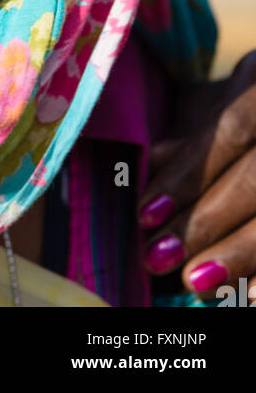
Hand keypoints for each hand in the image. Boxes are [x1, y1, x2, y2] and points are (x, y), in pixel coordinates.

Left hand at [138, 50, 255, 302]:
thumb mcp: (235, 98)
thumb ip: (199, 133)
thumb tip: (152, 166)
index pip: (228, 130)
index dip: (187, 175)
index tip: (146, 214)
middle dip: (206, 221)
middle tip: (159, 258)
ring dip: (241, 253)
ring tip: (197, 283)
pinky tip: (252, 295)